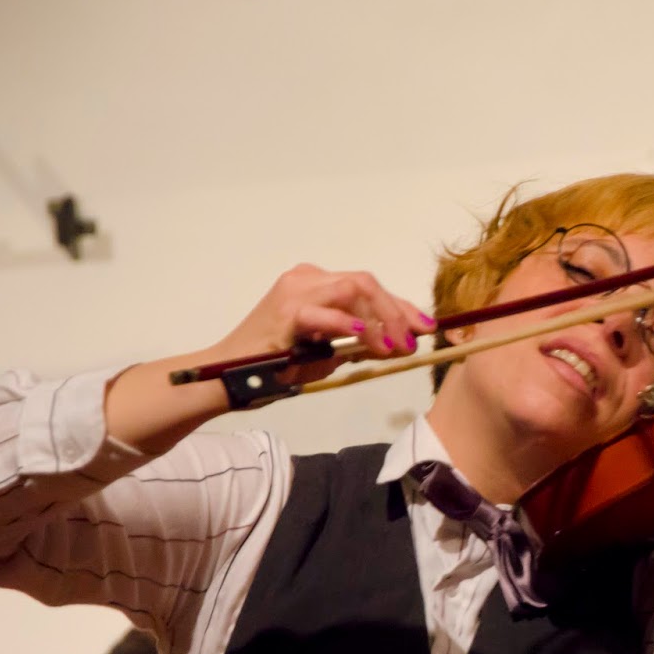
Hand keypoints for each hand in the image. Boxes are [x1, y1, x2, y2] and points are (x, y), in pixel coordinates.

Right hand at [207, 264, 435, 384]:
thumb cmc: (274, 366)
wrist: (228, 376)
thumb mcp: (325, 353)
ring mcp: (295, 291)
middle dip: (398, 310)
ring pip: (353, 288)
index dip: (401, 307)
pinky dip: (350, 323)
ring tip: (394, 345)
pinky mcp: (285, 311)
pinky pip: (325, 312)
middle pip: (366, 282)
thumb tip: (397, 343)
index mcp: (316, 283)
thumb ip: (358, 344)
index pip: (368, 288)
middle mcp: (307, 278)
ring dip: (382, 316)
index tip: (426, 327)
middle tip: (415, 339)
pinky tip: (368, 337)